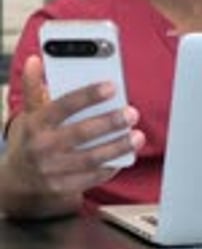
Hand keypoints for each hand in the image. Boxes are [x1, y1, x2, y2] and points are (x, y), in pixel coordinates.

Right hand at [2, 55, 144, 213]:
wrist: (17, 180)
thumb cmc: (31, 138)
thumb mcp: (29, 113)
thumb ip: (34, 86)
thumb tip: (34, 61)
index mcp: (36, 124)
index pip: (64, 106)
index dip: (88, 96)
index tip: (111, 86)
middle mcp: (42, 147)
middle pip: (80, 133)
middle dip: (109, 123)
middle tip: (132, 113)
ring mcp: (52, 170)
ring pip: (90, 158)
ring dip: (116, 147)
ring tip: (137, 136)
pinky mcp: (62, 187)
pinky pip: (91, 178)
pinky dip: (110, 168)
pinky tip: (125, 156)